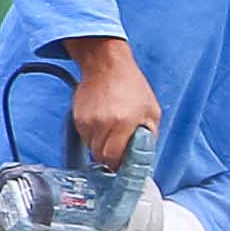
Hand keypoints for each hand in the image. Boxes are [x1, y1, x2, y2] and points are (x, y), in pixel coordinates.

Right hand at [65, 37, 159, 170]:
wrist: (106, 65)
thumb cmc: (131, 85)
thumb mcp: (151, 111)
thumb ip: (148, 136)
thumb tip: (143, 156)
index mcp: (123, 123)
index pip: (113, 158)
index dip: (119, 164)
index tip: (124, 165)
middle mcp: (102, 124)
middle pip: (101, 157)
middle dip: (111, 157)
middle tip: (120, 148)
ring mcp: (87, 121)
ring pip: (92, 148)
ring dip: (102, 146)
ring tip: (112, 130)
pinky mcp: (78, 119)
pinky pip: (86, 138)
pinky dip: (94, 136)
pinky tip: (103, 123)